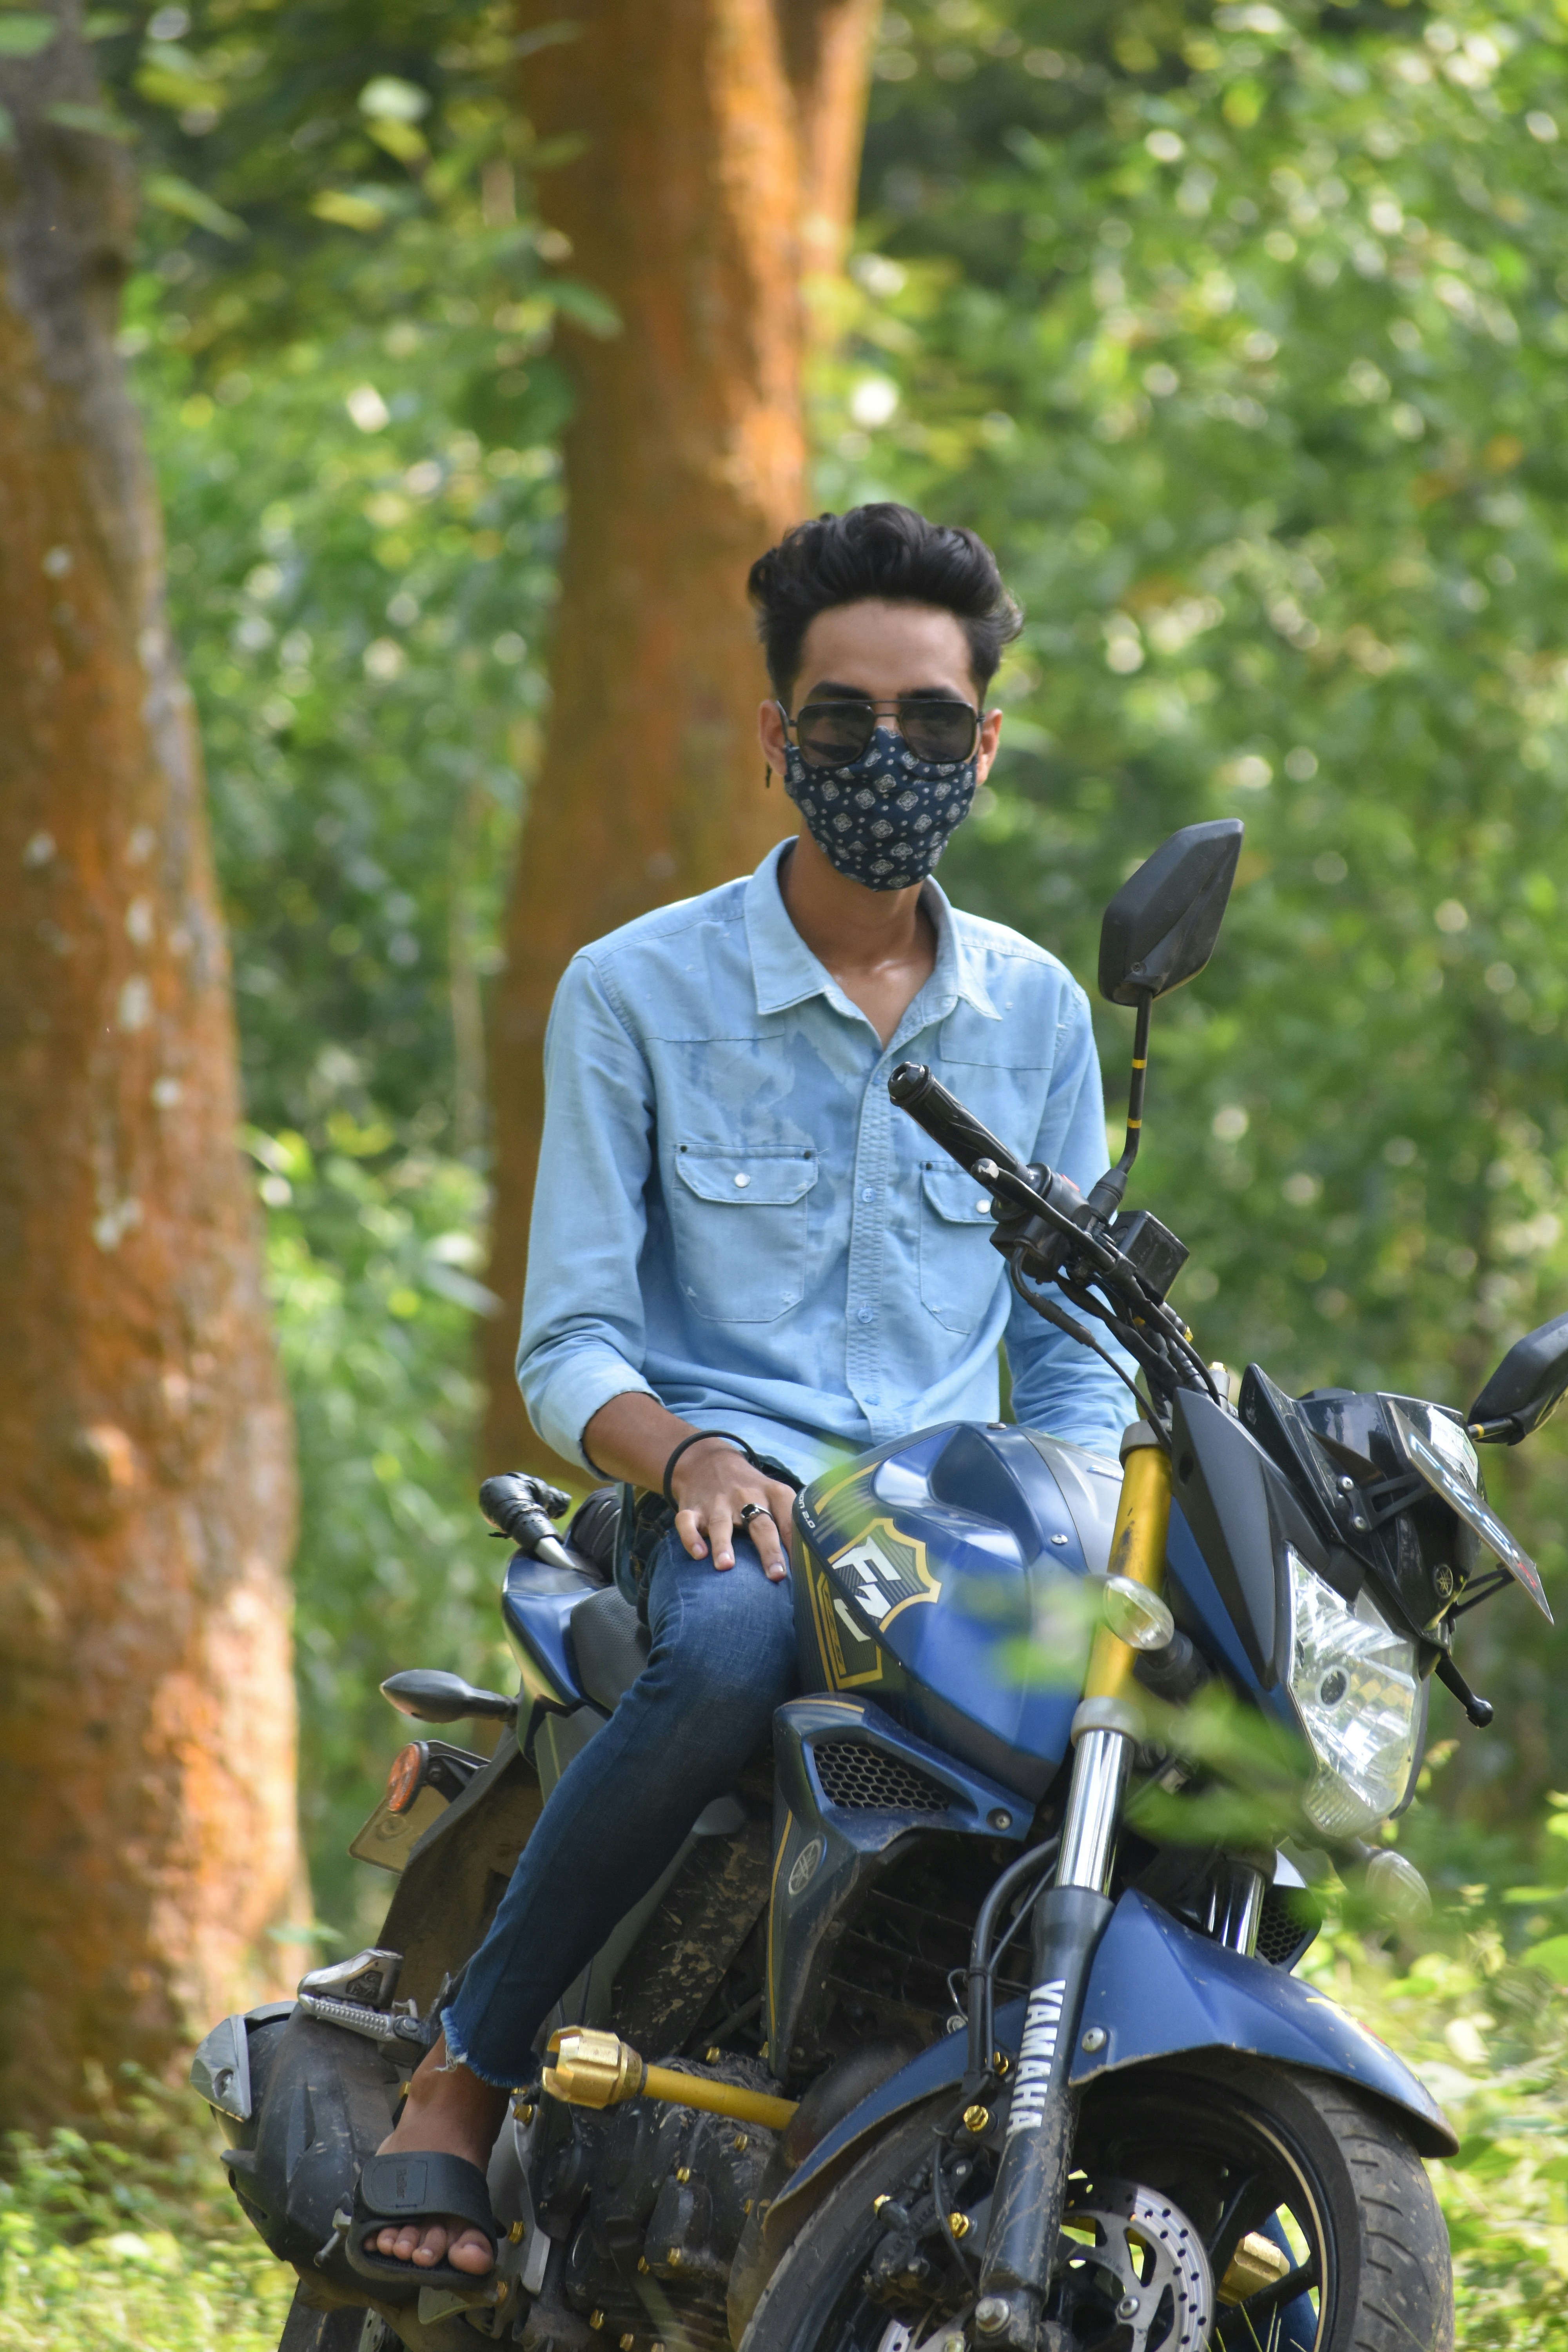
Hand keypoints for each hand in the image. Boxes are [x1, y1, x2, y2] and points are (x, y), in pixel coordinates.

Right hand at [669, 1438, 795, 1579]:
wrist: (709, 1461)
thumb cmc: (752, 1492)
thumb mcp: (776, 1496)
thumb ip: (791, 1523)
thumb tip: (812, 1563)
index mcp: (774, 1495)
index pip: (790, 1521)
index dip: (798, 1546)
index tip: (806, 1570)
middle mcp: (747, 1497)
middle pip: (761, 1524)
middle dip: (769, 1550)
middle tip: (777, 1575)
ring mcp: (718, 1502)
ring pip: (721, 1523)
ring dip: (724, 1544)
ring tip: (726, 1566)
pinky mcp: (693, 1508)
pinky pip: (687, 1521)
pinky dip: (690, 1537)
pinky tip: (698, 1554)